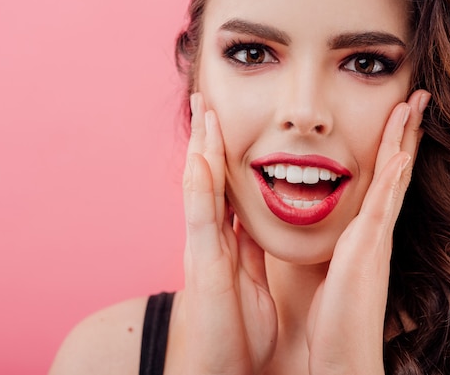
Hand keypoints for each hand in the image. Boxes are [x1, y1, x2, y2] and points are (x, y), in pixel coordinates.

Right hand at [181, 93, 276, 374]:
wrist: (221, 367)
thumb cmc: (236, 328)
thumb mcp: (249, 279)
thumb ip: (247, 251)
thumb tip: (250, 225)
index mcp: (226, 241)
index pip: (224, 187)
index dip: (224, 155)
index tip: (226, 123)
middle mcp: (210, 238)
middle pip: (209, 179)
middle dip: (208, 140)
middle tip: (208, 101)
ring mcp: (203, 249)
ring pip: (201, 188)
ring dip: (201, 149)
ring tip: (203, 111)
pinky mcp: (204, 265)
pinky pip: (201, 218)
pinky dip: (199, 186)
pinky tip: (200, 156)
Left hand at [306, 90, 430, 374]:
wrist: (345, 356)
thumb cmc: (335, 319)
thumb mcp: (331, 271)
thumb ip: (334, 248)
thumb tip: (329, 234)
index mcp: (366, 233)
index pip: (382, 180)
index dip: (391, 147)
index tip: (396, 117)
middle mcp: (377, 229)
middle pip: (395, 169)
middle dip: (405, 132)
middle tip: (415, 97)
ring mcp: (377, 236)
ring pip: (395, 175)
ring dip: (404, 138)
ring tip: (413, 103)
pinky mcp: (370, 247)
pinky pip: (385, 201)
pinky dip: (395, 172)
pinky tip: (402, 146)